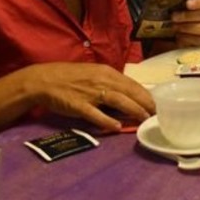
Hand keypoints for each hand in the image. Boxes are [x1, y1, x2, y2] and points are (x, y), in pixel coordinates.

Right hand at [25, 63, 154, 131]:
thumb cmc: (70, 77)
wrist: (43, 80)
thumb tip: (128, 96)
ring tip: (145, 119)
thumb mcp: (94, 74)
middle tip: (156, 114)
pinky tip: (117, 127)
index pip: (132, 84)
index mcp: (107, 72)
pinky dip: (107, 121)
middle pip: (130, 92)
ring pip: (119, 101)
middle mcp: (102, 81)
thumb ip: (110, 84)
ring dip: (134, 110)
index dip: (146, 95)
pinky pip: (95, 114)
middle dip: (145, 104)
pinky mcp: (78, 106)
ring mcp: (90, 93)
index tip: (156, 105)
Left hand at [169, 0, 199, 48]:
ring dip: (189, 28)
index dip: (199, 2)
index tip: (187, 4)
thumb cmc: (171, 19)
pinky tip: (179, 37)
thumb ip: (175, 3)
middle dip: (189, 16)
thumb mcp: (171, 9)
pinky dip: (189, 39)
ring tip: (175, 28)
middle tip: (173, 17)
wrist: (167, 37)